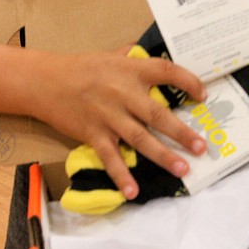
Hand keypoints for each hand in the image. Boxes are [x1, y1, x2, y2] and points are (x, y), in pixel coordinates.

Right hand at [35, 49, 208, 199]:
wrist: (45, 81)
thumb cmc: (81, 68)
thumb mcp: (111, 57)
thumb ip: (133, 59)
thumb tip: (155, 59)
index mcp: (130, 71)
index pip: (166, 71)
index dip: (188, 81)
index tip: (204, 94)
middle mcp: (123, 93)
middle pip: (158, 115)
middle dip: (182, 133)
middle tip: (202, 147)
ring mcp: (108, 116)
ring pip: (140, 138)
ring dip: (163, 156)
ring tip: (183, 169)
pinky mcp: (93, 133)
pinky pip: (110, 157)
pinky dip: (121, 175)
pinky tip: (133, 191)